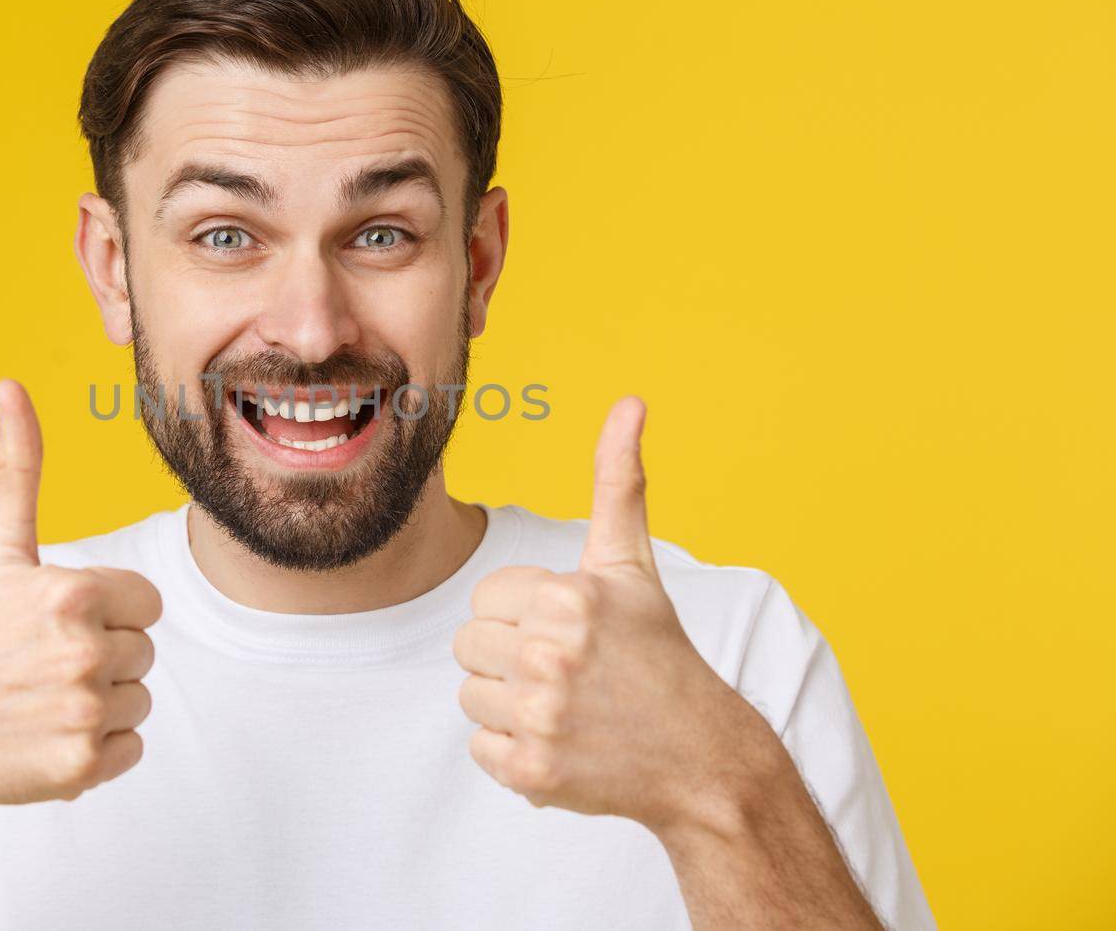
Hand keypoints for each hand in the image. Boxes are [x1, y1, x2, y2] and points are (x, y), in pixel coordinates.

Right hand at [0, 379, 162, 818]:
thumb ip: (16, 468)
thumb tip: (10, 385)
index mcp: (72, 593)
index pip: (144, 601)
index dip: (104, 610)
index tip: (53, 622)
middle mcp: (83, 652)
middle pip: (143, 649)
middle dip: (101, 655)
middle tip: (36, 664)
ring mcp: (83, 713)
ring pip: (140, 699)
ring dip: (100, 703)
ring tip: (37, 699)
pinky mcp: (82, 767)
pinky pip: (132, 748)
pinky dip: (97, 750)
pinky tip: (44, 736)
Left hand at [453, 396, 769, 833]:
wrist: (703, 756)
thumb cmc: (658, 653)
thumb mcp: (633, 564)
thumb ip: (619, 481)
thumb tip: (631, 400)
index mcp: (567, 596)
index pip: (485, 598)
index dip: (523, 614)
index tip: (570, 632)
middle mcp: (551, 653)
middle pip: (468, 645)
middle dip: (509, 657)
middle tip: (568, 672)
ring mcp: (542, 715)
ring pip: (469, 695)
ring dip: (508, 705)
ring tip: (566, 707)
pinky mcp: (533, 772)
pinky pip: (479, 749)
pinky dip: (513, 753)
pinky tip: (561, 744)